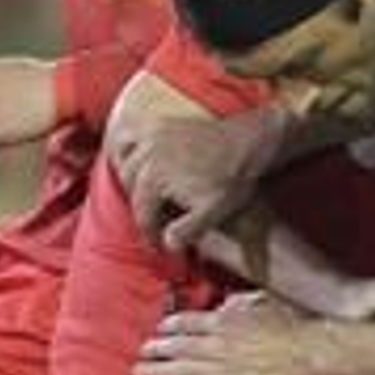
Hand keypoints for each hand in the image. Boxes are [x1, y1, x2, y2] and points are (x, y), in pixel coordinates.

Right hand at [114, 114, 278, 252]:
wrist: (247, 143)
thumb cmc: (231, 179)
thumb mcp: (213, 212)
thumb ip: (187, 230)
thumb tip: (167, 244)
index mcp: (154, 177)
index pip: (143, 214)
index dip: (151, 236)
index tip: (160, 248)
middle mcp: (146, 154)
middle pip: (131, 190)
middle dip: (142, 212)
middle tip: (156, 228)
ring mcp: (151, 136)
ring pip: (126, 165)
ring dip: (132, 185)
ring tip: (148, 202)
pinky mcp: (160, 125)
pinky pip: (132, 139)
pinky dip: (128, 153)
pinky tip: (138, 166)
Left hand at [135, 292, 328, 374]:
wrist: (315, 351)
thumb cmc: (297, 324)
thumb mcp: (267, 301)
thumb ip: (243, 302)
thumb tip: (227, 303)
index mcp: (227, 320)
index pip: (189, 322)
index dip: (171, 325)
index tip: (161, 328)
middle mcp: (219, 344)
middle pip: (180, 346)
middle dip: (157, 348)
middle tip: (143, 351)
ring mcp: (225, 371)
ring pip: (183, 371)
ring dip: (159, 372)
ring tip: (140, 373)